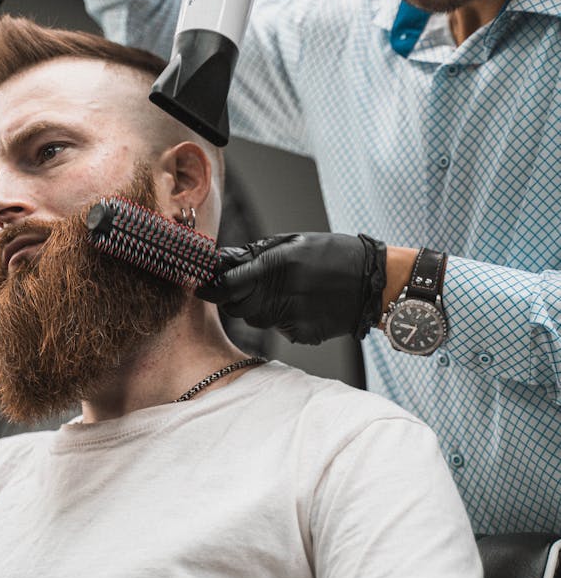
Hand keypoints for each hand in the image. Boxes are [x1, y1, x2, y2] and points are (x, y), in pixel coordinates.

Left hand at [196, 232, 386, 344]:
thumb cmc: (333, 254)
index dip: (212, 287)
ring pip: (258, 320)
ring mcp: (293, 319)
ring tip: (286, 292)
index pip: (229, 285)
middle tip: (250, 286)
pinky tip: (303, 305)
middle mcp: (283, 295)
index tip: (202, 286)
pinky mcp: (304, 335)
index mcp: (278, 266)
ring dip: (261, 308)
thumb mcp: (294, 242)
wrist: (374, 282)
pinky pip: (280, 329)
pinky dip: (284, 319)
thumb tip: (222, 262)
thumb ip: (255, 254)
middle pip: (238, 307)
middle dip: (237, 298)